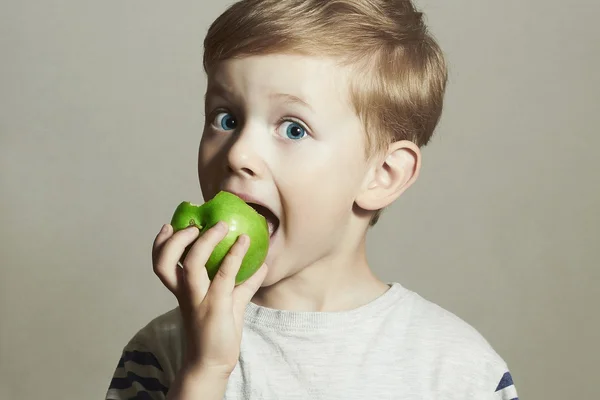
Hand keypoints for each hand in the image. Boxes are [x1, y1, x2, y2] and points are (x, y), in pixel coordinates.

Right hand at [152, 222, 267, 376]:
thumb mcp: (230, 302)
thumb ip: (243, 283)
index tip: (170, 226)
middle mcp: (185, 293)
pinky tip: (246, 242)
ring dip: (207, 241)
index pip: (162, 263)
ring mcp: (199, 299)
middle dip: (177, 239)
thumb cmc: (217, 331)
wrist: (212, 363)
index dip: (161, 243)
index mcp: (182, 290)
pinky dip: (235, 255)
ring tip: (222, 226)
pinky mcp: (216, 306)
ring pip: (192, 264)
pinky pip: (224, 275)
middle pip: (165, 262)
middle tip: (195, 225)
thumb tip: (261, 265)